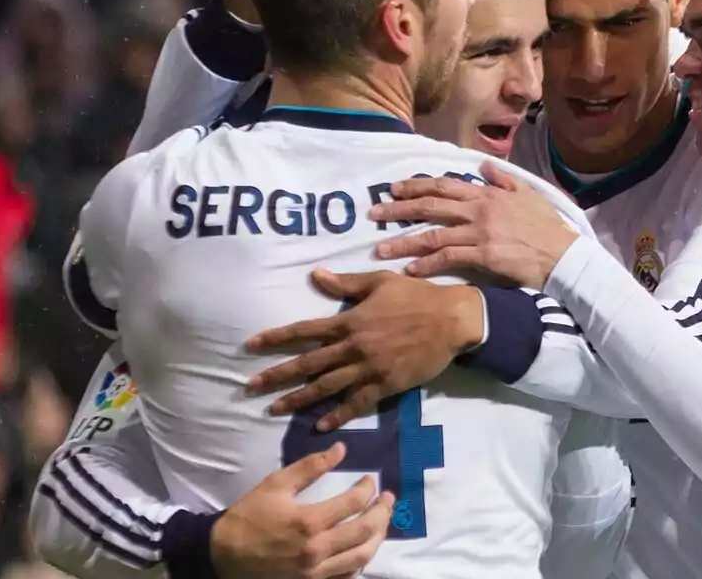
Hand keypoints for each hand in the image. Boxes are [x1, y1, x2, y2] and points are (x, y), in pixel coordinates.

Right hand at [211, 443, 392, 578]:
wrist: (222, 555)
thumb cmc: (249, 517)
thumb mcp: (276, 484)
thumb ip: (310, 466)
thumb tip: (341, 449)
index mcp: (309, 522)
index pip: (354, 503)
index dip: (367, 488)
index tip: (370, 480)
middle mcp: (317, 550)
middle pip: (366, 531)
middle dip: (383, 512)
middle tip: (389, 499)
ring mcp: (316, 573)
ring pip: (362, 557)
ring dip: (378, 537)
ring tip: (382, 521)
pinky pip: (347, 576)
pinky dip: (360, 560)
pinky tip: (363, 546)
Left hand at [247, 271, 483, 430]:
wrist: (451, 320)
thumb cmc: (417, 296)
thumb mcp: (380, 282)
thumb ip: (346, 283)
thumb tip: (315, 275)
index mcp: (350, 320)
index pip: (304, 330)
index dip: (276, 337)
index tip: (251, 344)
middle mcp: (353, 346)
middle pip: (307, 364)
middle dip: (276, 375)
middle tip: (250, 386)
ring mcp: (368, 368)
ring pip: (326, 387)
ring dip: (298, 399)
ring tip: (275, 409)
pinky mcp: (386, 385)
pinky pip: (356, 403)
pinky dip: (338, 415)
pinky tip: (320, 426)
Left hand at [369, 162, 578, 288]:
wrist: (563, 255)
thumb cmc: (548, 227)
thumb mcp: (529, 195)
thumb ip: (505, 180)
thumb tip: (486, 166)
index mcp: (488, 194)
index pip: (445, 186)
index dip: (417, 185)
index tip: (395, 187)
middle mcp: (479, 210)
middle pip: (431, 206)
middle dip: (399, 208)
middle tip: (375, 211)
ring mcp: (480, 232)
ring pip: (432, 234)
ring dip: (403, 241)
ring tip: (380, 249)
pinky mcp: (483, 255)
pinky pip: (447, 258)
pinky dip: (426, 264)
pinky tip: (410, 270)